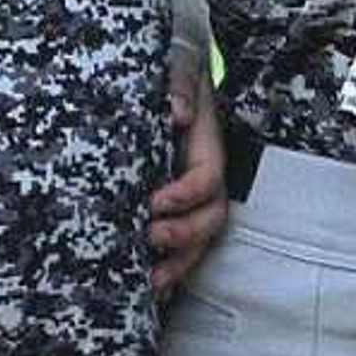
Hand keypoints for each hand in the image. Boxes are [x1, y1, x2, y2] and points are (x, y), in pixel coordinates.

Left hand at [149, 41, 228, 296]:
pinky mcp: (169, 209)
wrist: (167, 72)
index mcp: (207, 147)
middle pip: (210, 218)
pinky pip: (177, 245)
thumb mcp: (179, 65)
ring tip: (150, 281)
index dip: (186, 195)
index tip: (154, 202)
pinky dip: (166, 269)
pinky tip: (145, 290)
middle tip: (150, 238)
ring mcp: (189, 198)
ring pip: (198, 240)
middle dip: (184, 236)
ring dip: (178, 264)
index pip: (207, 178)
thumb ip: (179, 83)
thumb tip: (177, 116)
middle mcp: (202, 178)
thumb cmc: (174, 70)